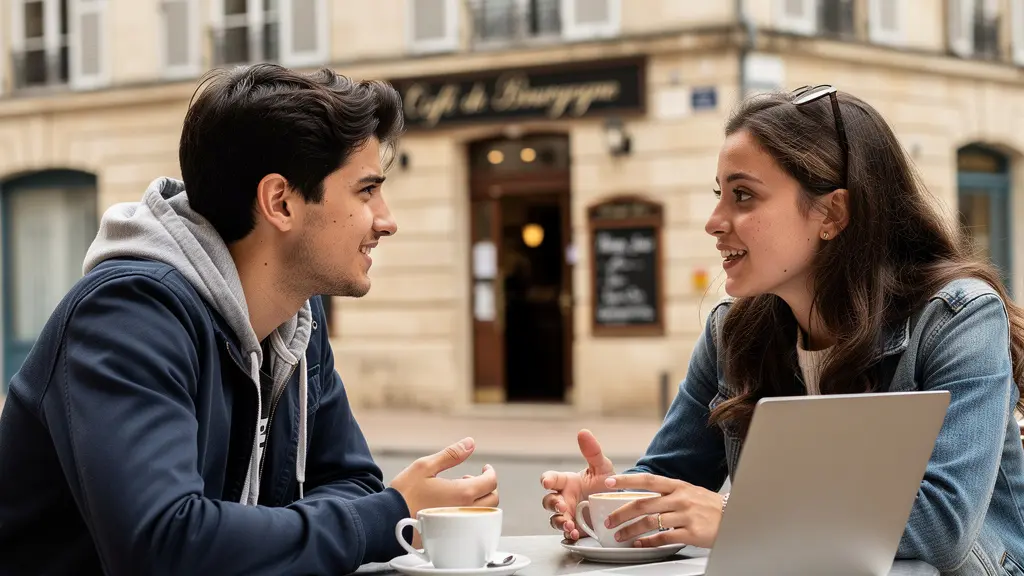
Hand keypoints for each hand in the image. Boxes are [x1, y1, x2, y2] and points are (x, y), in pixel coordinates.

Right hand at [390, 437, 499, 517]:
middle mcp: (466, 512)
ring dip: (480, 501)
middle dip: (487, 486)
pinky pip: (473, 525)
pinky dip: (472, 514)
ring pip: (484, 514)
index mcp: (462, 493)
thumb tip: (470, 443)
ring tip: (460, 492)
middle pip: (492, 500)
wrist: (387, 521)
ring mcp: (460, 526)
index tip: (485, 468)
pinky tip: (455, 507)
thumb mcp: (425, 466)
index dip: (490, 472)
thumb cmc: (404, 494)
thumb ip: (451, 454)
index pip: (491, 482)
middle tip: (470, 478)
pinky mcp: (452, 536)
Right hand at [539, 429, 614, 540]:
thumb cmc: (606, 483)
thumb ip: (593, 452)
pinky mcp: (575, 528)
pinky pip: (565, 533)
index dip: (547, 479)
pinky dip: (567, 534)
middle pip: (548, 501)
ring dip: (559, 521)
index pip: (551, 478)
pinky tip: (574, 534)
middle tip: (563, 505)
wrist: (619, 504)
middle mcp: (564, 498)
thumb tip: (583, 432)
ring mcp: (569, 514)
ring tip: (569, 524)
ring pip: (554, 518)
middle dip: (553, 503)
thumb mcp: (602, 467)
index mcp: (567, 482)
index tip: (547, 482)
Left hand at [602, 473, 722, 548]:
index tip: (609, 482)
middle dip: (622, 513)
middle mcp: (680, 498)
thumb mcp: (689, 491)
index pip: (647, 480)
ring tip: (620, 535)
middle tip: (609, 521)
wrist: (735, 517)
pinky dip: (648, 542)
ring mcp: (686, 515)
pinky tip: (640, 544)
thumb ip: (667, 493)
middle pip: (643, 504)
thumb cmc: (709, 506)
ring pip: (650, 522)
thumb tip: (642, 496)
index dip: (627, 481)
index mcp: (677, 486)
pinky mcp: (691, 533)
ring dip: (631, 530)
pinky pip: (664, 537)